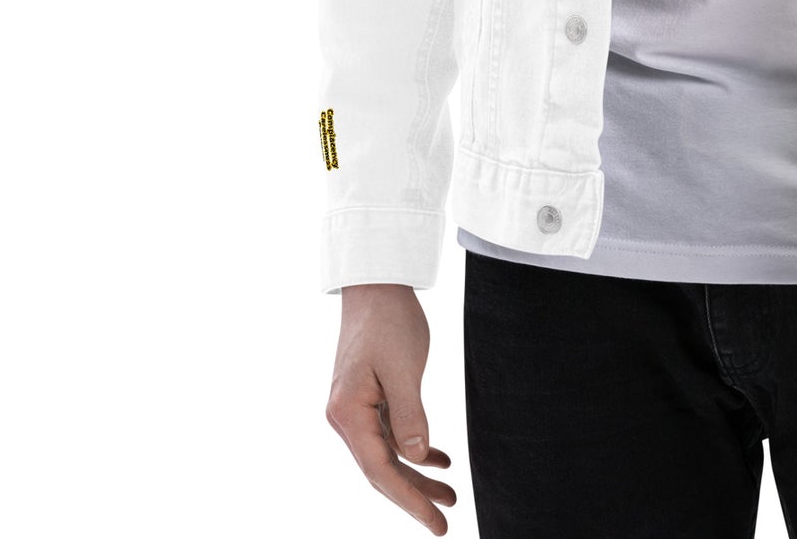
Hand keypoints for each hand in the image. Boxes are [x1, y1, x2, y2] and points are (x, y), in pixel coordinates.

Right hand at [326, 283, 458, 533]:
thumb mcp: (404, 368)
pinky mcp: (370, 397)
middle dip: (414, 497)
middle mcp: (346, 416)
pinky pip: (392, 434)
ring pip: (388, 454)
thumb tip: (415, 459)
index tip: (436, 523)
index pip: (380, 470)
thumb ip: (409, 416)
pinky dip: (415, 448)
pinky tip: (441, 461)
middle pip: (382, 468)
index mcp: (348, 412)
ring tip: (450, 495)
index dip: (409, 501)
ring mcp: (356, 408)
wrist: (377, 282)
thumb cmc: (388, 320)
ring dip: (417, 475)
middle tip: (445, 522)